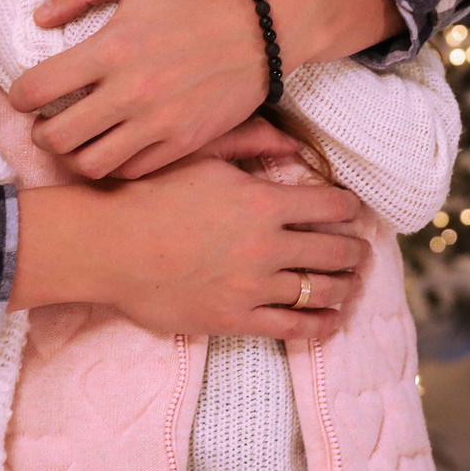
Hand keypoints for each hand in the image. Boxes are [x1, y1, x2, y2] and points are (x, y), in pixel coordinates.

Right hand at [11, 159, 369, 340]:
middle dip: (355, 250)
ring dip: (345, 287)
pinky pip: (294, 328)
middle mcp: (267, 246)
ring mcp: (253, 287)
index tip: (352, 210)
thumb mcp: (201, 154)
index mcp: (263, 202)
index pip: (331, 205)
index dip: (349, 207)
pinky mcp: (234, 320)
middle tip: (362, 251)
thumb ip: (250, 142)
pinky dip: (321, 325)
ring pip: (321, 290)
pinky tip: (333, 320)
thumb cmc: (149, 193)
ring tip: (352, 284)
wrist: (107, 245)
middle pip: (335, 250)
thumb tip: (293, 143)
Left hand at [14, 0, 401, 177]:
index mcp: (112, 48)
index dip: (19, 94)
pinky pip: (133, 171)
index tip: (26, 92)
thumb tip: (41, 17)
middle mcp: (131, 93)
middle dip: (39, 132)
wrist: (269, 23)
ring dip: (75, 154)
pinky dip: (115, 163)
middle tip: (46, 121)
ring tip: (79, 137)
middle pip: (56, 139)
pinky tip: (116, 142)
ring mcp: (159, 124)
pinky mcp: (185, 143)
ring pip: (91, 165)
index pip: (37, 90)